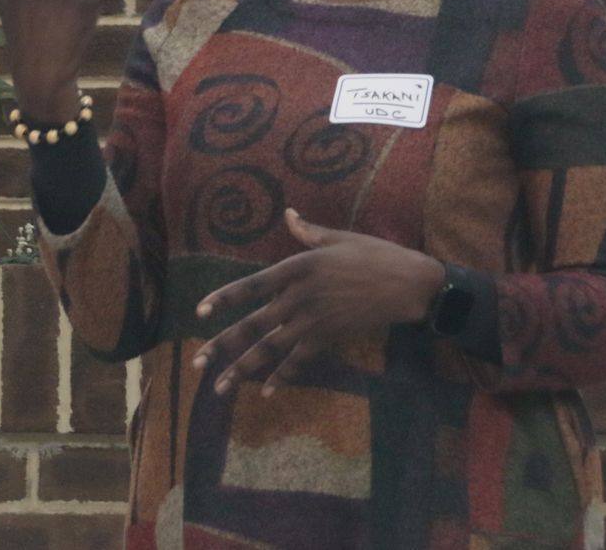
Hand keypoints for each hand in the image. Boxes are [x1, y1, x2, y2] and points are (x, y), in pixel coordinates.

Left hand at [192, 209, 443, 396]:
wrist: (409, 284)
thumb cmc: (376, 254)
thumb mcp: (340, 238)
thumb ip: (309, 231)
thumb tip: (289, 214)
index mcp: (299, 267)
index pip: (252, 285)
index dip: (225, 298)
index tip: (200, 312)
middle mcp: (300, 296)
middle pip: (254, 325)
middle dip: (222, 345)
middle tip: (196, 363)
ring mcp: (314, 320)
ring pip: (271, 349)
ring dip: (243, 370)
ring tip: (219, 389)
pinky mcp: (329, 336)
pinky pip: (300, 360)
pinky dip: (283, 377)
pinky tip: (266, 391)